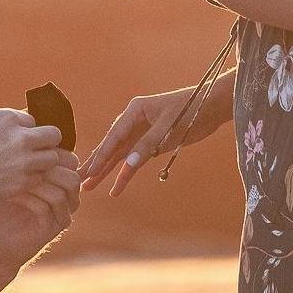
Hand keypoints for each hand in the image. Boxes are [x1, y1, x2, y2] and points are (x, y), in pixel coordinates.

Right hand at [0, 109, 64, 209]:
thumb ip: (7, 127)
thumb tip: (30, 124)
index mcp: (7, 117)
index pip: (33, 119)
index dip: (27, 131)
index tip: (19, 140)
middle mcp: (19, 136)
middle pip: (54, 135)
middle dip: (47, 142)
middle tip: (39, 151)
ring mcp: (23, 160)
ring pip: (52, 158)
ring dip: (43, 162)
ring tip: (29, 168)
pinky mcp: (22, 182)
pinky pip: (40, 178)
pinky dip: (33, 181)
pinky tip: (19, 181)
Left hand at [0, 152, 81, 270]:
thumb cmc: (6, 203)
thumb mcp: (13, 175)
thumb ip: (22, 155)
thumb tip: (21, 122)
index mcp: (63, 183)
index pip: (70, 161)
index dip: (53, 152)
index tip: (29, 145)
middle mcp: (68, 198)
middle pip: (72, 175)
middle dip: (50, 166)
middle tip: (27, 159)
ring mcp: (63, 215)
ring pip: (62, 192)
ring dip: (39, 182)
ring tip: (18, 176)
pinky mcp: (53, 230)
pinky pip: (48, 209)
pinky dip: (30, 199)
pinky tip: (13, 193)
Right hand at [79, 83, 229, 196]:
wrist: (213, 105)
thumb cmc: (192, 109)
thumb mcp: (169, 128)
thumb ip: (148, 145)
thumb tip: (128, 164)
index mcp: (135, 110)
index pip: (114, 136)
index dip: (101, 155)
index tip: (90, 171)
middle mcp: (133, 120)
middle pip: (111, 146)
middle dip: (96, 164)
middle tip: (78, 181)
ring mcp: (141, 132)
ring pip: (119, 155)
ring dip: (105, 171)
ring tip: (89, 186)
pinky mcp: (151, 142)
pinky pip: (134, 159)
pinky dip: (125, 173)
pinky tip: (116, 186)